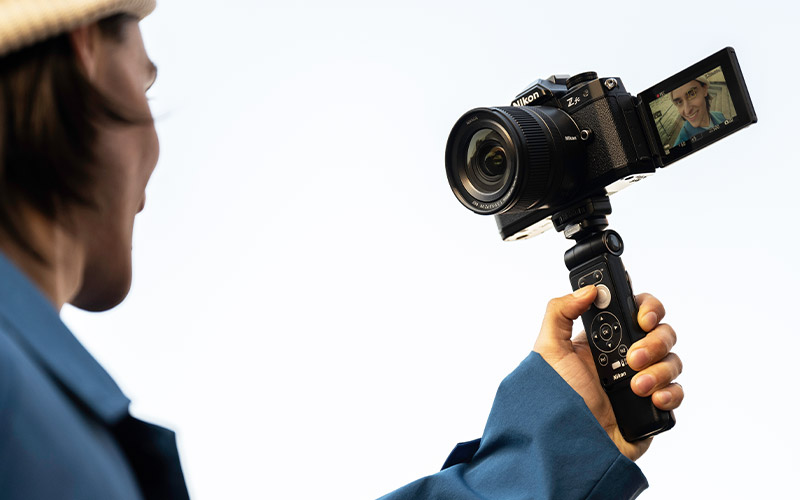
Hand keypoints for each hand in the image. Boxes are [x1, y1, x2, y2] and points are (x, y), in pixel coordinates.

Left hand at [533, 286, 683, 460]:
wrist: (566, 444)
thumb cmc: (554, 399)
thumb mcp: (548, 349)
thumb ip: (560, 312)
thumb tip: (589, 290)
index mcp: (604, 339)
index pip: (637, 310)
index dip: (647, 307)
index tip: (642, 316)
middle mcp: (626, 357)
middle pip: (661, 332)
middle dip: (653, 341)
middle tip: (632, 357)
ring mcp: (642, 381)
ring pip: (672, 361)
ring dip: (659, 370)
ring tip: (635, 385)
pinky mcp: (653, 408)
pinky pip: (677, 393)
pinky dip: (670, 393)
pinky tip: (652, 398)